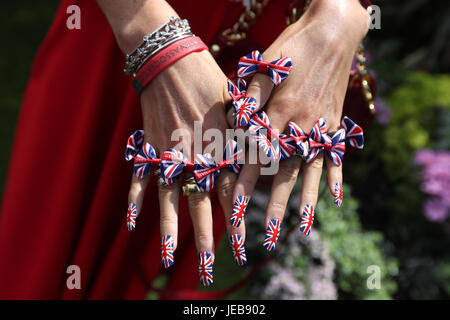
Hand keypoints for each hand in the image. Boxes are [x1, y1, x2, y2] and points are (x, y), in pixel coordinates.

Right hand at [126, 49, 242, 284]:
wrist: (170, 60)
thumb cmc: (209, 78)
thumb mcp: (236, 105)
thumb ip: (246, 135)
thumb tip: (261, 157)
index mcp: (218, 150)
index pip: (230, 195)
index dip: (236, 223)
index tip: (243, 247)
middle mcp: (194, 159)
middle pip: (199, 206)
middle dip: (205, 239)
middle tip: (207, 268)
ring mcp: (168, 156)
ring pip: (168, 201)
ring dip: (168, 231)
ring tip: (167, 259)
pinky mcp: (148, 148)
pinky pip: (138, 179)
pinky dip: (134, 201)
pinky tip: (131, 224)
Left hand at [228, 0, 369, 245]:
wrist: (334, 32)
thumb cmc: (293, 46)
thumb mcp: (266, 65)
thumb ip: (251, 97)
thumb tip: (236, 123)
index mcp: (279, 113)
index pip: (256, 158)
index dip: (242, 184)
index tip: (233, 209)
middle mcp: (301, 127)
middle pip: (284, 173)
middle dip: (273, 205)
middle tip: (266, 234)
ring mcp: (321, 128)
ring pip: (310, 171)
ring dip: (305, 201)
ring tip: (303, 228)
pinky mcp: (334, 124)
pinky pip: (335, 156)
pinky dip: (335, 178)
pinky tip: (334, 199)